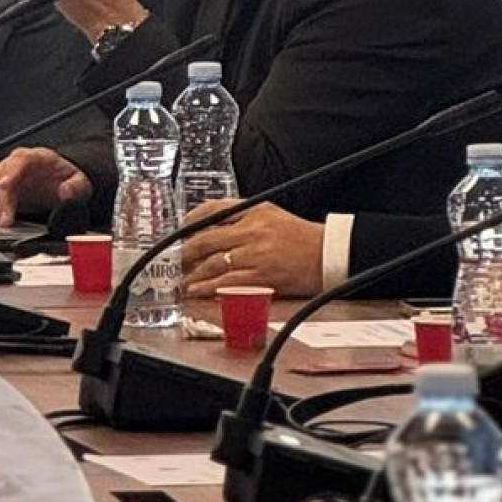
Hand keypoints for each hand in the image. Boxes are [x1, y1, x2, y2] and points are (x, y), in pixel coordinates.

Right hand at [0, 146, 91, 227]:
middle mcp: (16, 163)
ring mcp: (4, 173)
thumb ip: (75, 187)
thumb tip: (65, 190)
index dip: (11, 174)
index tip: (6, 187)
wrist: (63, 180)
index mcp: (35, 157)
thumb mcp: (80, 182)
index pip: (19, 162)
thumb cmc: (68, 179)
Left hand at [179, 200, 323, 298]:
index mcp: (253, 211)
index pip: (212, 210)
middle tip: (172, 260)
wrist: (328, 254)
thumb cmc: (300, 236)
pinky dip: (209, 287)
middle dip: (184, 251)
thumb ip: (242, 215)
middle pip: (207, 239)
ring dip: (193, 272)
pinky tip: (198, 290)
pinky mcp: (263, 276)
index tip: (178, 231)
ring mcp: (256, 254)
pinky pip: (229, 282)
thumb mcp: (270, 213)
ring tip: (181, 279)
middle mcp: (251, 230)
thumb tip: (211, 224)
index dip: (190, 221)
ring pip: (214, 262)